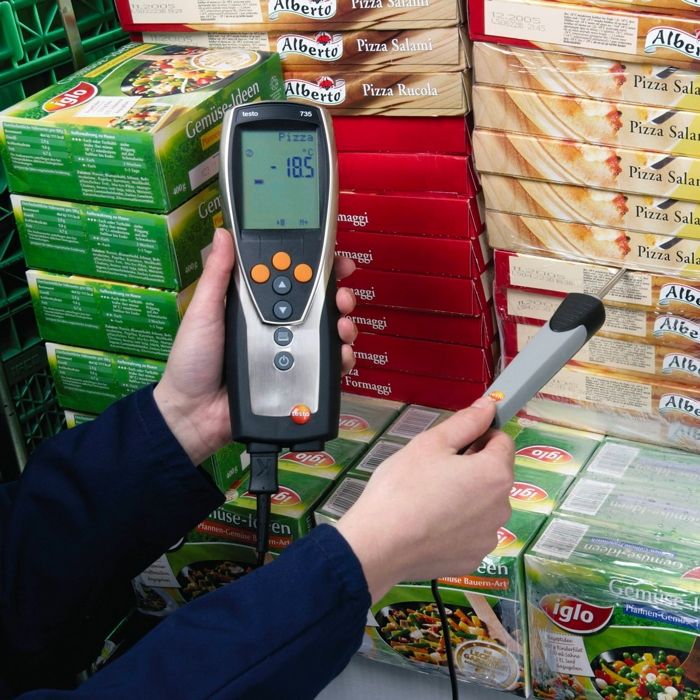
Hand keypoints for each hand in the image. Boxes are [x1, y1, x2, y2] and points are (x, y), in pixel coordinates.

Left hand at [154, 228, 357, 464]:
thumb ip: (218, 276)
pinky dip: (341, 359)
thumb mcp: (203, 312)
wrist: (194, 413)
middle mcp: (278, 325)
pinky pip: (327, 366)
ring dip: (344, 325)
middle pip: (319, 305)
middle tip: (344, 296)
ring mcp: (290, 352)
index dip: (317, 267)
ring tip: (344, 325)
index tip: (336, 259)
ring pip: (328, 333)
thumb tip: (223, 233)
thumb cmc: (193, 360)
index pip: (292, 279)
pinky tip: (342, 354)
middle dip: (340, 295)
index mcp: (257, 305)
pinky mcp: (298, 378)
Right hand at [336, 397, 513, 602]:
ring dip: (466, 498)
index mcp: (495, 473)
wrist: (380, 544)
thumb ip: (465, 422)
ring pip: (483, 505)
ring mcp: (488, 537)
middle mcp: (501, 507)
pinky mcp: (473, 559)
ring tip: (429, 499)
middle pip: (494, 475)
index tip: (453, 443)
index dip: (479, 436)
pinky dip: (457, 527)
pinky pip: (471, 533)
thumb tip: (488, 406)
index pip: (502, 442)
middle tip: (434, 470)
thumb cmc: (403, 487)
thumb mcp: (430, 444)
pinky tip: (430, 525)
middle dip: (471, 468)